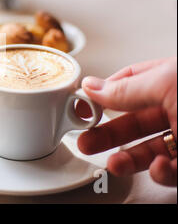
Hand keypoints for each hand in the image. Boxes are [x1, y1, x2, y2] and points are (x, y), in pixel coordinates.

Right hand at [77, 57, 176, 186]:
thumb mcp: (168, 83)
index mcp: (170, 78)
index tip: (83, 105)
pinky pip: (172, 172)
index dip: (105, 93)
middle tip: (85, 140)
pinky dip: (162, 173)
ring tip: (113, 164)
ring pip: (150, 150)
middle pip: (134, 121)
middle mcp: (177, 106)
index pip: (131, 81)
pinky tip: (160, 166)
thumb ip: (126, 88)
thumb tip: (92, 86)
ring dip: (128, 159)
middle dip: (107, 133)